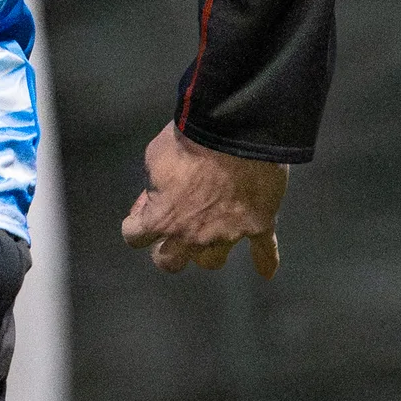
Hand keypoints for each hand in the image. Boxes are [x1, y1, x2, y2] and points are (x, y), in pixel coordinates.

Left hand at [121, 123, 287, 276]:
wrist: (236, 130)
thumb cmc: (190, 139)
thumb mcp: (155, 156)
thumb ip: (152, 182)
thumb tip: (155, 195)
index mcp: (162, 219)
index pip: (134, 237)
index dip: (138, 223)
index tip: (145, 211)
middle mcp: (192, 235)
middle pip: (170, 262)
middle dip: (168, 250)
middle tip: (172, 235)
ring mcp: (227, 234)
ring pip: (212, 261)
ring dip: (207, 252)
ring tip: (209, 237)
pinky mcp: (258, 225)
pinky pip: (264, 251)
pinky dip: (266, 260)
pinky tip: (266, 271)